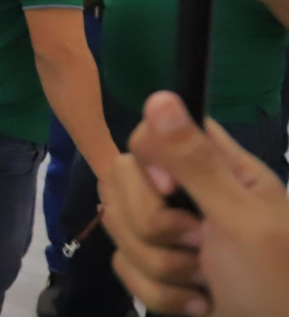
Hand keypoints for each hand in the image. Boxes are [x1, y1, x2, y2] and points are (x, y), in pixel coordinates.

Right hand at [101, 91, 288, 316]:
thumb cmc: (274, 286)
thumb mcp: (241, 221)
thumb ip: (196, 161)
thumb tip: (160, 95)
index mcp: (218, 168)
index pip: (150, 135)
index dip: (149, 161)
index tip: (169, 189)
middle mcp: (189, 192)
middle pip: (122, 179)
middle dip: (152, 226)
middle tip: (201, 246)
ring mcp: (170, 232)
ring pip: (118, 225)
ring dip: (160, 266)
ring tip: (203, 284)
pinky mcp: (155, 269)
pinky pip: (123, 266)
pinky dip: (159, 294)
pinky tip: (197, 304)